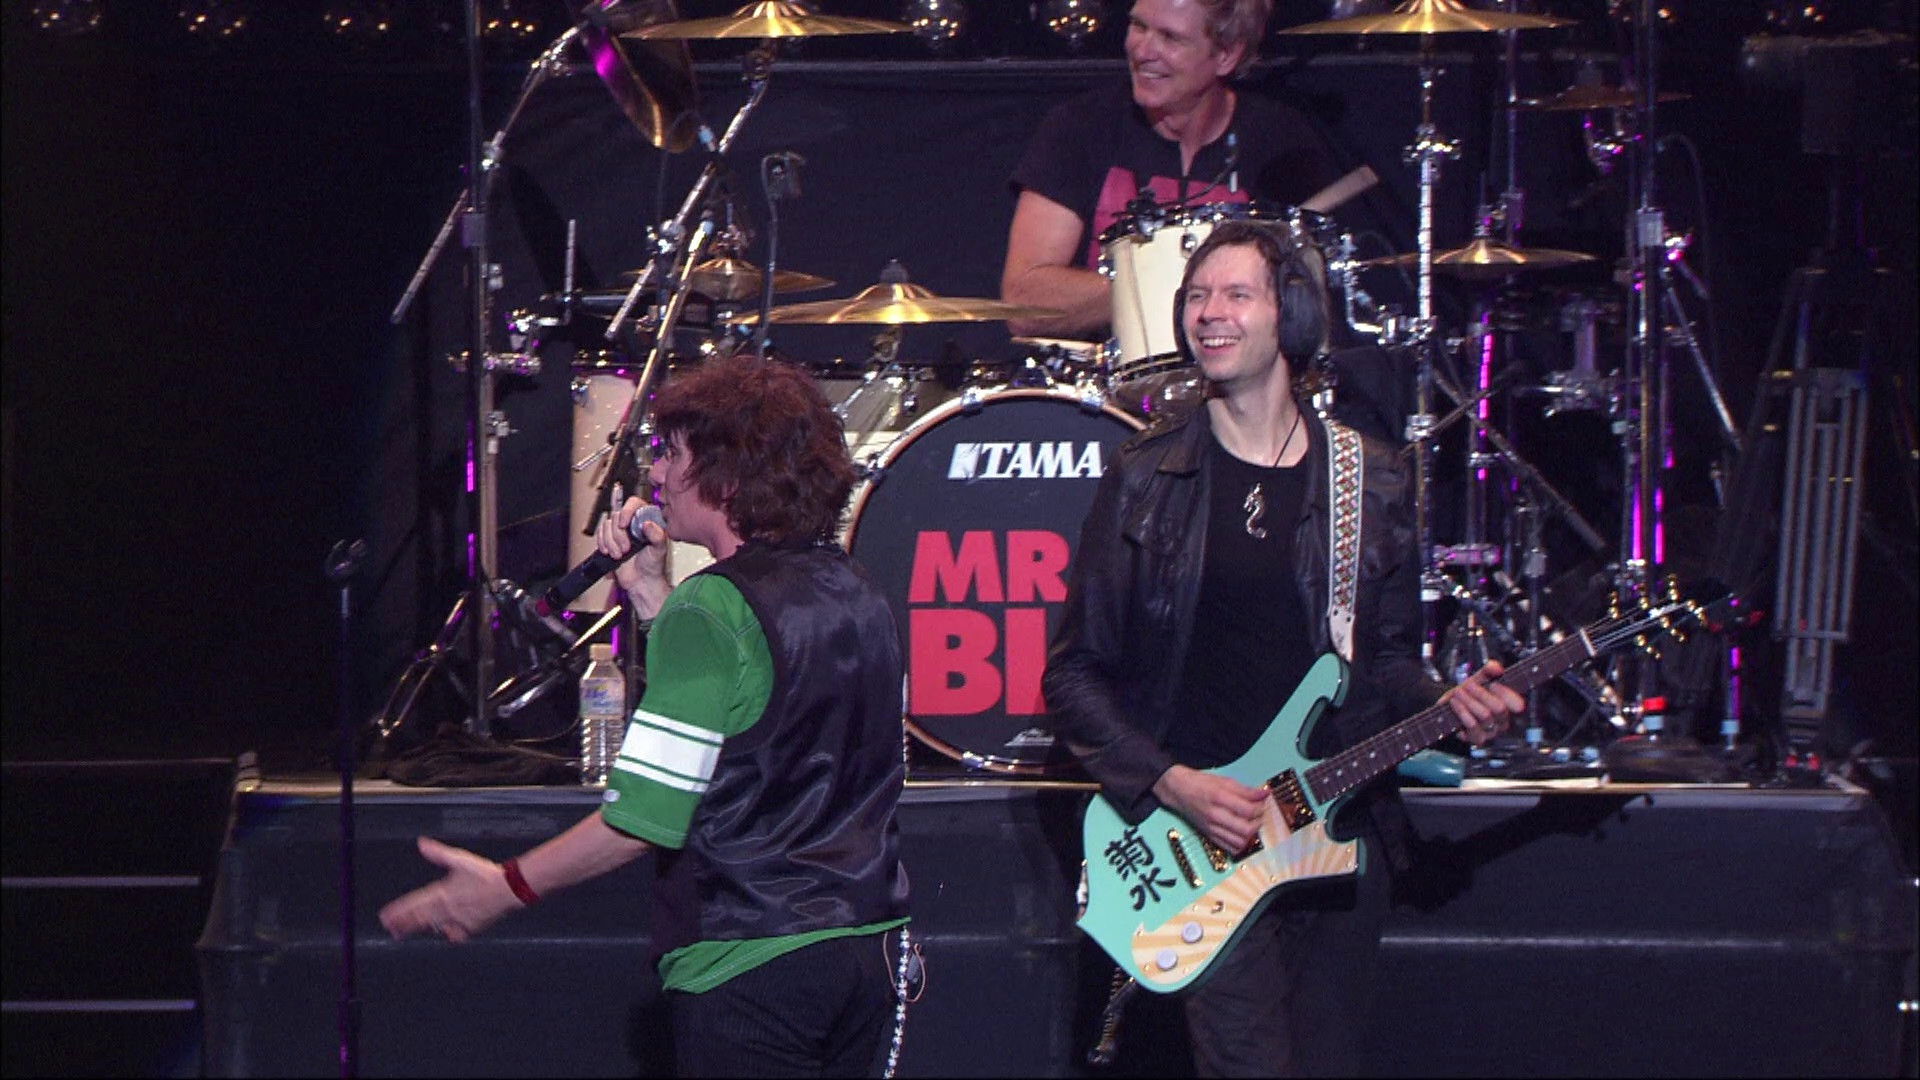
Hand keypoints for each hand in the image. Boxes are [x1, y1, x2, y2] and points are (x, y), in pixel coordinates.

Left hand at [378, 837, 519, 943]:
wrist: (509, 889)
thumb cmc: (486, 873)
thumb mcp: (461, 859)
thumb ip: (439, 853)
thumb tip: (422, 844)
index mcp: (442, 892)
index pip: (414, 903)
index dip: (398, 910)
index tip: (385, 916)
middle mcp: (446, 909)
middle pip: (419, 919)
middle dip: (402, 924)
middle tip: (390, 928)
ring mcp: (457, 920)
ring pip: (432, 926)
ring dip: (417, 928)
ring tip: (403, 933)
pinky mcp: (469, 928)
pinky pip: (452, 933)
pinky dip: (446, 932)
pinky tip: (442, 931)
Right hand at [597, 495, 669, 601]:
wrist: (642, 581)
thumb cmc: (653, 566)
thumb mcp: (659, 550)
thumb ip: (657, 535)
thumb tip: (647, 524)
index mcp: (647, 520)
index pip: (634, 504)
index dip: (626, 512)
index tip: (624, 525)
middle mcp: (633, 523)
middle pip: (617, 516)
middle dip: (619, 535)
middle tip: (626, 549)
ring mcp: (620, 531)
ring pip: (606, 525)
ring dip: (611, 542)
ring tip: (620, 554)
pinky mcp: (610, 540)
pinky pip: (600, 534)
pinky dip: (603, 544)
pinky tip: (610, 553)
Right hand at [1152, 765, 1269, 853]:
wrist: (1178, 790)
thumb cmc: (1200, 783)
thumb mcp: (1224, 781)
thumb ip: (1246, 790)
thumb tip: (1264, 794)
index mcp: (1219, 798)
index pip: (1249, 810)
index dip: (1261, 808)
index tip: (1262, 802)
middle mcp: (1215, 815)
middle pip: (1247, 829)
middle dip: (1258, 822)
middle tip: (1259, 814)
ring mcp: (1212, 828)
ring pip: (1240, 842)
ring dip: (1250, 835)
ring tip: (1250, 824)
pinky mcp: (1209, 835)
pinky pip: (1230, 848)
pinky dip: (1240, 844)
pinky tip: (1241, 834)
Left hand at [1442, 660, 1526, 745]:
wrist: (1449, 707)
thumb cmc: (1468, 694)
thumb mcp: (1478, 679)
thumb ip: (1488, 671)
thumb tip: (1497, 668)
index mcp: (1508, 706)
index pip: (1518, 704)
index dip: (1506, 693)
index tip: (1492, 684)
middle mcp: (1502, 721)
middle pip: (1499, 708)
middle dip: (1481, 693)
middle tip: (1467, 685)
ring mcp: (1491, 731)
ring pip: (1485, 715)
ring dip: (1468, 701)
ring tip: (1458, 692)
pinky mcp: (1477, 739)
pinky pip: (1473, 726)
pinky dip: (1462, 712)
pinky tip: (1455, 704)